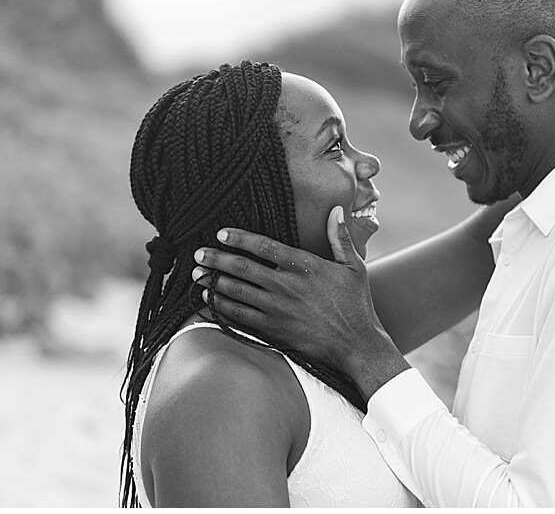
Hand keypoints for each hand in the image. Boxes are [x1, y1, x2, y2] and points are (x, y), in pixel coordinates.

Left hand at [192, 207, 409, 396]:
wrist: (356, 344)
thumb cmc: (356, 304)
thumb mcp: (354, 267)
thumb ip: (340, 237)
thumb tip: (335, 210)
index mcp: (305, 266)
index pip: (265, 246)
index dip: (240, 238)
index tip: (222, 233)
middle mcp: (287, 286)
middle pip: (243, 267)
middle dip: (217, 259)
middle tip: (199, 254)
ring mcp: (277, 309)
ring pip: (237, 291)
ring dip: (214, 281)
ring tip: (198, 275)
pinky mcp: (273, 329)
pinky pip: (240, 316)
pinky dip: (222, 307)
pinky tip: (209, 301)